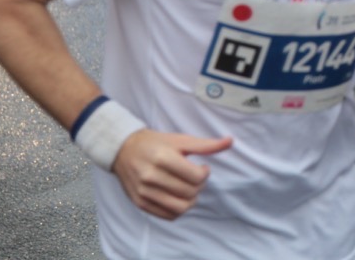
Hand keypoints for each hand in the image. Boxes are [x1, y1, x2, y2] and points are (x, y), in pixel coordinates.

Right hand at [112, 129, 232, 220]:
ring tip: (188, 189)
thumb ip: (206, 145)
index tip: (202, 168)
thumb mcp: (181, 140)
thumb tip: (230, 141)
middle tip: (195, 178)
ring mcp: (144, 192)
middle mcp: (151, 177)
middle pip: (190, 193)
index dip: (205, 174)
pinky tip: (178, 196)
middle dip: (199, 186)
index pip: (196, 177)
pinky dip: (178, 209)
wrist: (123, 149)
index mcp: (163, 158)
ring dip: (191, 200)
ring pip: (180, 208)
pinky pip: (167, 215)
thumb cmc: (156, 143)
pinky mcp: (140, 203)